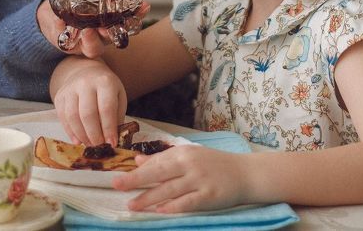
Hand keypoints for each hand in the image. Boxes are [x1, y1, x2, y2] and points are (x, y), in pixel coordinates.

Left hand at [38, 0, 151, 56]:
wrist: (52, 12)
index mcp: (111, 19)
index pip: (130, 20)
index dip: (139, 15)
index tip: (144, 6)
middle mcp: (102, 34)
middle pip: (115, 37)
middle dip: (117, 32)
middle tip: (113, 26)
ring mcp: (85, 42)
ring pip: (94, 48)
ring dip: (92, 41)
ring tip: (87, 31)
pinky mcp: (67, 44)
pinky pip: (67, 42)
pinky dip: (63, 32)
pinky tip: (60, 22)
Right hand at [52, 58, 126, 145]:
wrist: (87, 73)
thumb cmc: (107, 89)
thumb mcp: (118, 97)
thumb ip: (116, 117)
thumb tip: (112, 141)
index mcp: (104, 82)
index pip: (106, 108)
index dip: (108, 128)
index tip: (111, 143)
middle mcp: (85, 83)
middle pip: (87, 114)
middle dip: (94, 134)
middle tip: (99, 146)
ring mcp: (70, 88)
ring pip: (73, 117)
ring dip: (82, 135)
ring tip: (90, 144)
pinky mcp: (59, 96)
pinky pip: (63, 118)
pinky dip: (70, 132)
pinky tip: (78, 140)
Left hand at [112, 146, 248, 212]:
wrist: (245, 173)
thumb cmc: (214, 164)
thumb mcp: (188, 156)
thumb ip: (163, 159)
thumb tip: (138, 160)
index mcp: (182, 153)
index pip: (155, 163)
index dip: (136, 172)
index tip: (117, 179)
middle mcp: (189, 164)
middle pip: (158, 173)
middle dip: (136, 180)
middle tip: (117, 186)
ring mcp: (200, 180)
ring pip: (169, 189)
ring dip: (149, 198)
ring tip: (132, 205)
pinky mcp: (209, 195)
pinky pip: (187, 202)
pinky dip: (173, 206)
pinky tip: (160, 210)